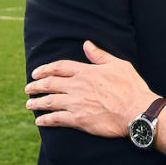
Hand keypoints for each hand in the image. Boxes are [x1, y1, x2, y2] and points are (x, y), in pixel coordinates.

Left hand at [26, 41, 156, 136]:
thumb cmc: (131, 87)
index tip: (36, 72)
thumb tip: (87, 44)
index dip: (45, 69)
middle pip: (50, 84)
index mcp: (86, 72)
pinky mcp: (78, 120)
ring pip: (49, 101)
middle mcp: (78, 86)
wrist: (137, 111)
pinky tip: (39, 121)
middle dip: (36, 86)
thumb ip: (100, 56)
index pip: (59, 67)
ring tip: (29, 104)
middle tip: (28, 88)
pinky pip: (56, 119)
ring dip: (36, 102)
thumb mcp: (119, 65)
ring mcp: (76, 103)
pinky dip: (45, 120)